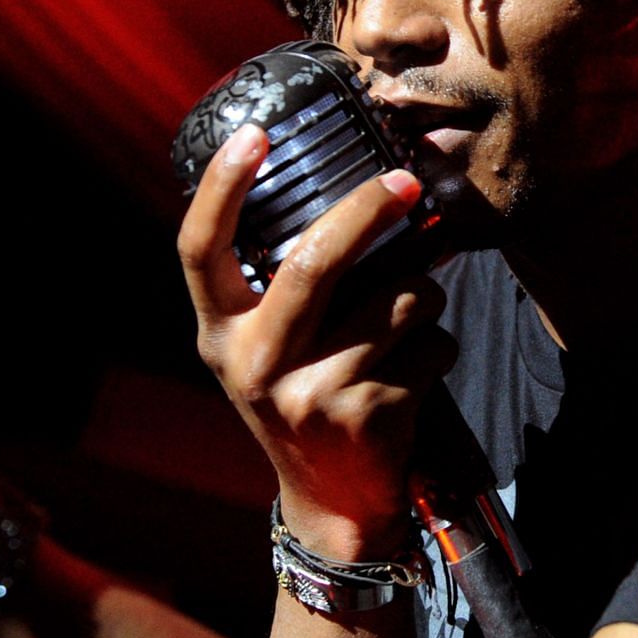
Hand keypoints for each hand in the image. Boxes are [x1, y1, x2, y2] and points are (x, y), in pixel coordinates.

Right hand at [177, 125, 456, 557]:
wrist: (335, 502)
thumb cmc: (304, 398)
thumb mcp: (268, 347)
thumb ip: (284, 283)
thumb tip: (353, 190)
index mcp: (221, 335)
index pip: (199, 249)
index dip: (221, 188)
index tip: (254, 135)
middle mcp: (256, 364)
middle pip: (313, 261)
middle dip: (368, 210)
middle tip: (405, 183)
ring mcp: (312, 393)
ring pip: (397, 299)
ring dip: (423, 297)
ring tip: (405, 326)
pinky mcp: (369, 416)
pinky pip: (431, 344)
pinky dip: (438, 349)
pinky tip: (412, 377)